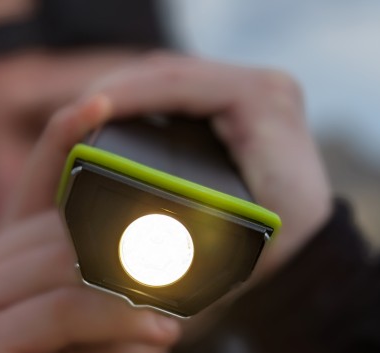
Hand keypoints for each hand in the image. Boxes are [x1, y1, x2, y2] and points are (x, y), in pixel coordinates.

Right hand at [0, 97, 180, 352]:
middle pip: (64, 227)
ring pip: (69, 266)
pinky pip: (66, 310)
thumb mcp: (114, 310)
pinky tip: (163, 330)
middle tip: (198, 236)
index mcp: (4, 252)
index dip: (67, 140)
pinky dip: (122, 316)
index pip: (38, 183)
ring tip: (186, 288)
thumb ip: (120, 264)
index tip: (100, 101)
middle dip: (135, 236)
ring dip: (136, 278)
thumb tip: (166, 223)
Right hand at [86, 53, 333, 278]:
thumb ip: (177, 235)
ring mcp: (255, 88)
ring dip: (125, 92)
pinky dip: (143, 100)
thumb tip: (113, 233)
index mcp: (263, 107)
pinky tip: (111, 119)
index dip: (123, 94)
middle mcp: (265, 87)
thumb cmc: (275, 252)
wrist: (311, 249)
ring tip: (81, 119)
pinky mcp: (244, 98)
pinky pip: (181, 89)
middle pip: (170, 72)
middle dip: (113, 90)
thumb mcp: (227, 244)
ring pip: (172, 76)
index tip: (79, 112)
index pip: (179, 84)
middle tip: (68, 119)